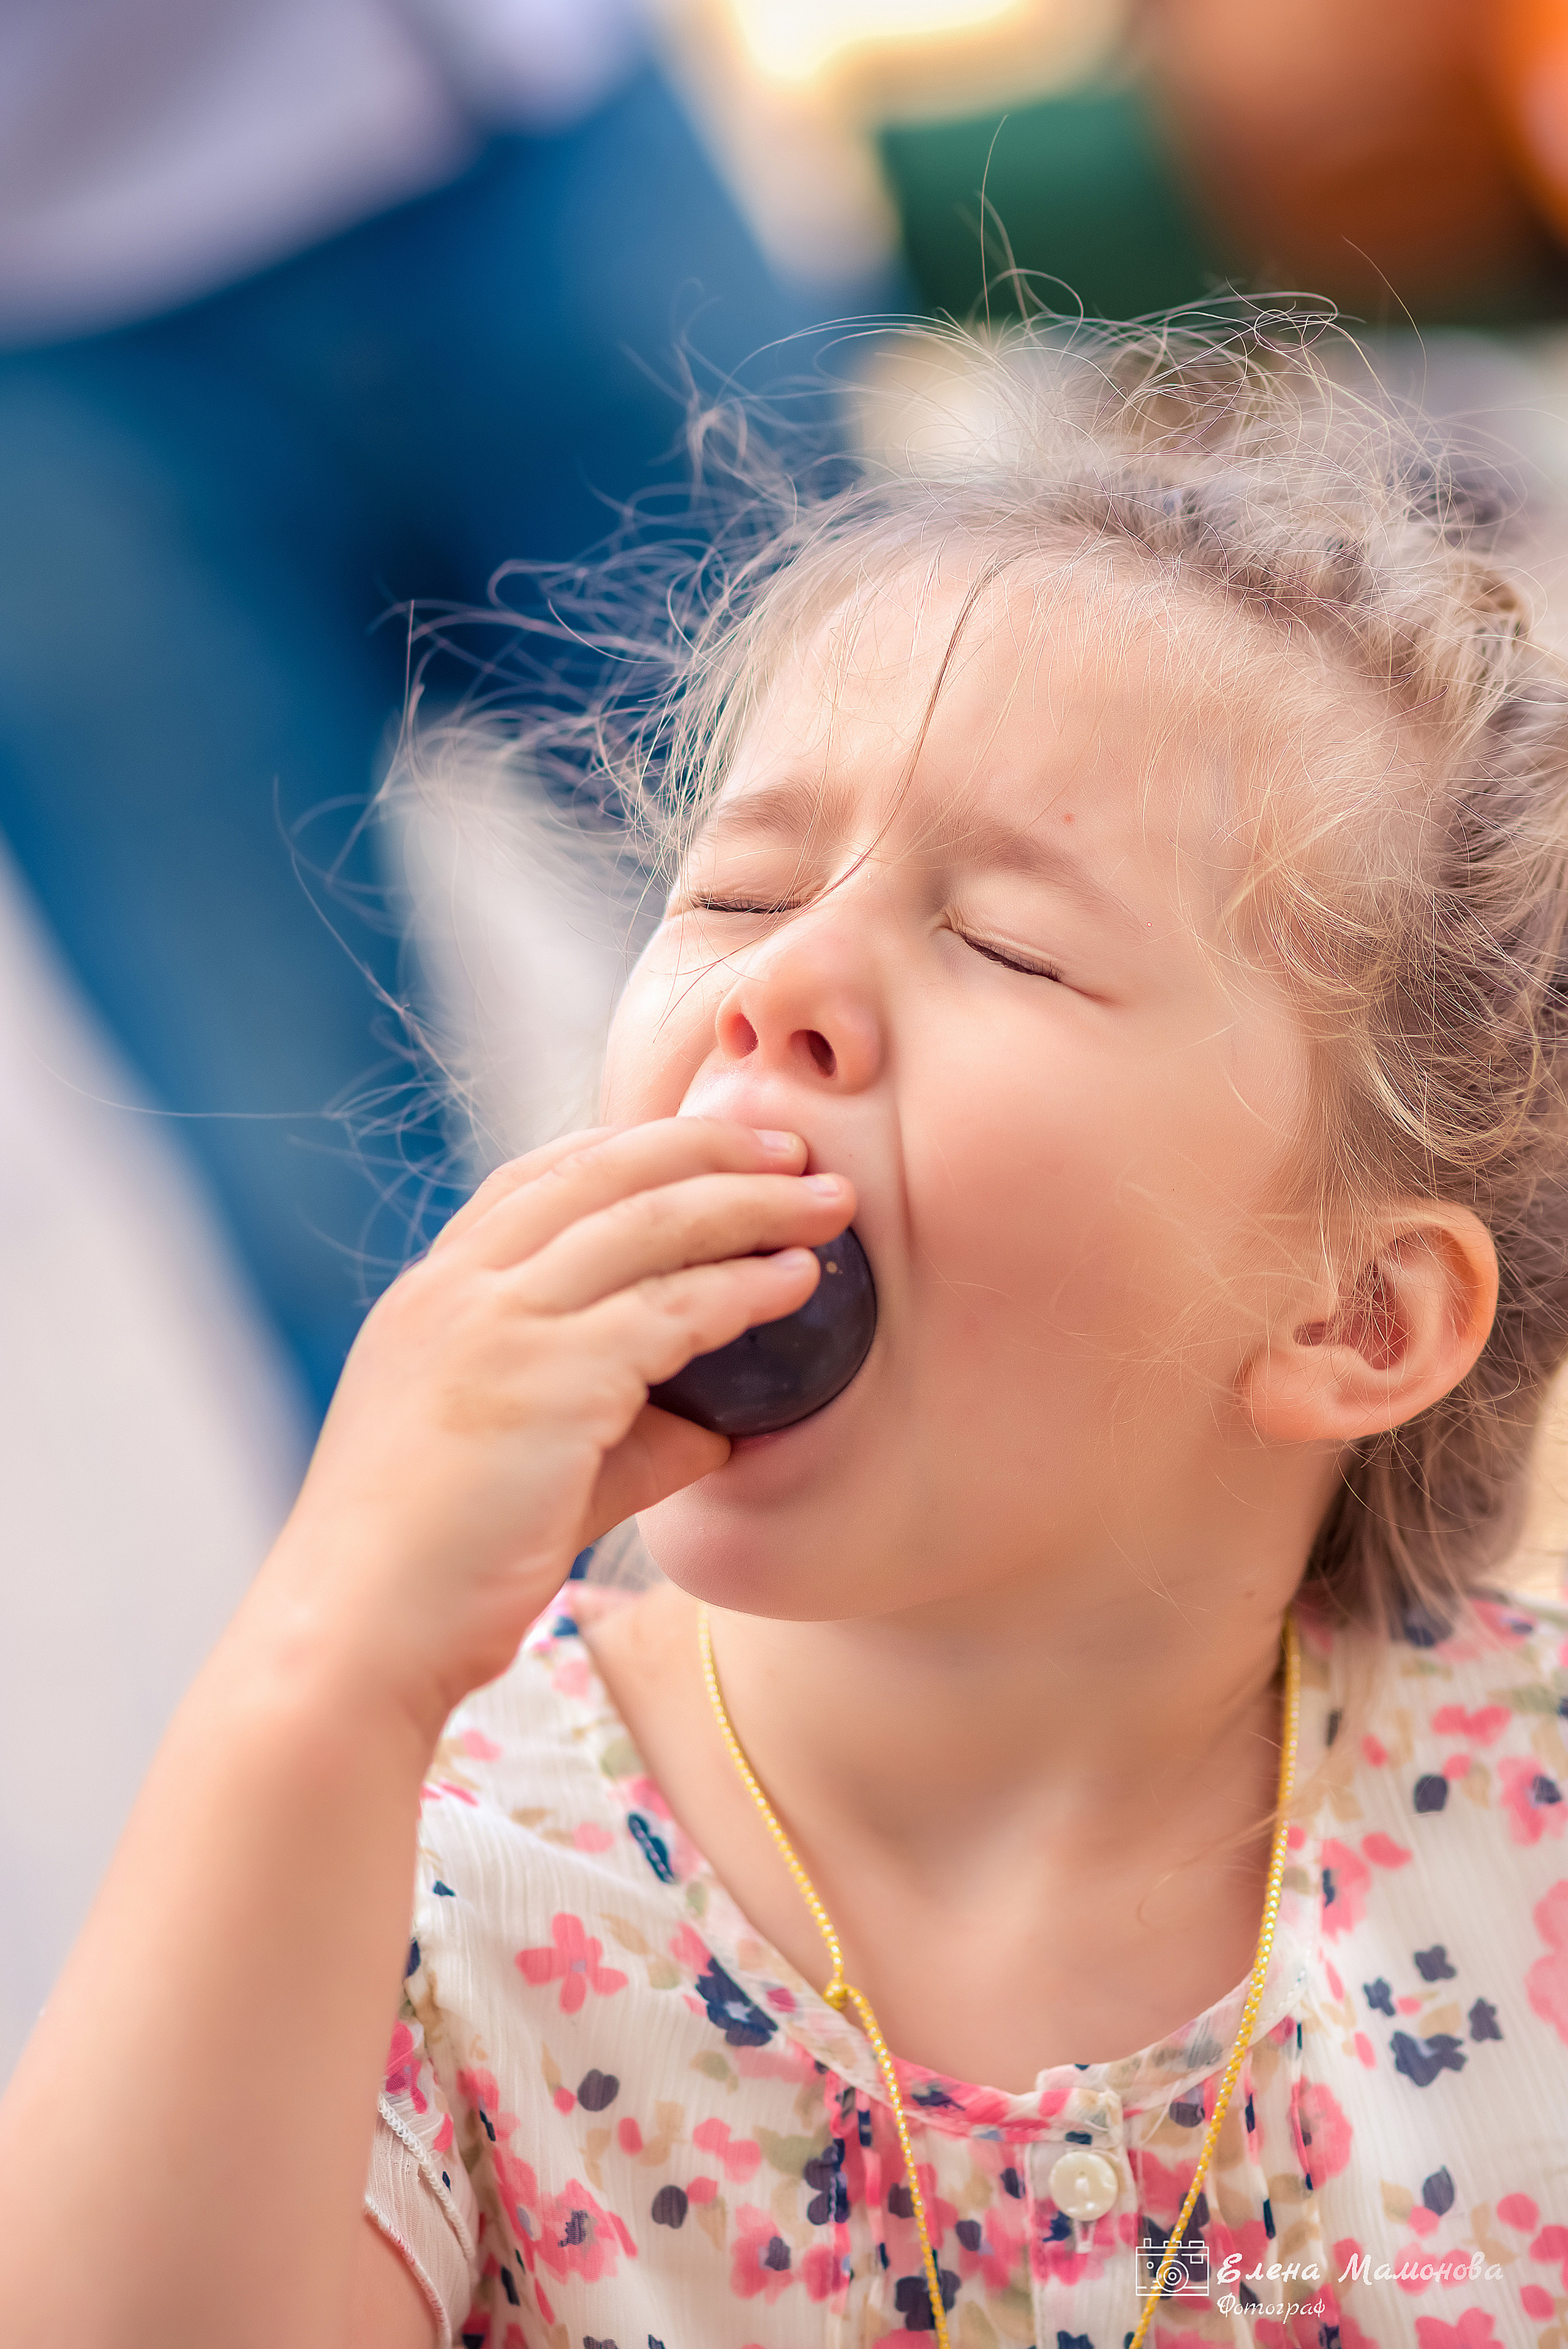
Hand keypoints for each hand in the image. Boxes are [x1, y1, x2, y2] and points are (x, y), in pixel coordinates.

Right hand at [257, 1120, 850, 1737]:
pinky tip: (798, 1284)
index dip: (635, 1147)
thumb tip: (715, 1431)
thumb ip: (615, 1435)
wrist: (356, 1636)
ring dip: (752, 1203)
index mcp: (432, 1293)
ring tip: (830, 1202)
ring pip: (650, 1222)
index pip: (540, 1178)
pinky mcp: (547, 1378)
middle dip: (711, 1147)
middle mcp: (458, 1288)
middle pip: (605, 1173)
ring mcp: (497, 1324)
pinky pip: (672, 1309)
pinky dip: (745, 1288)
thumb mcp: (514, 1469)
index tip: (714, 1146)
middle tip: (795, 1148)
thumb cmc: (431, 1570)